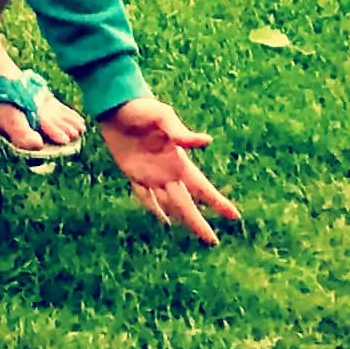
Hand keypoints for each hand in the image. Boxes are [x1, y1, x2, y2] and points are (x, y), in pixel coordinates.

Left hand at [98, 95, 240, 244]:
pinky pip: (144, 196)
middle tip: (213, 241)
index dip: (217, 202)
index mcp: (179, 161)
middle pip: (186, 203)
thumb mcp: (163, 117)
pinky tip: (163, 221)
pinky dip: (153, 209)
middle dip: (199, 222)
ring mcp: (150, 174)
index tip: (235, 217)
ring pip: (169, 204)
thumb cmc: (142, 109)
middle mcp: (168, 172)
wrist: (114, 106)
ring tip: (194, 234)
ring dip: (180, 219)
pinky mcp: (132, 172)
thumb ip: (181, 134)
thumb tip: (207, 141)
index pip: (202, 188)